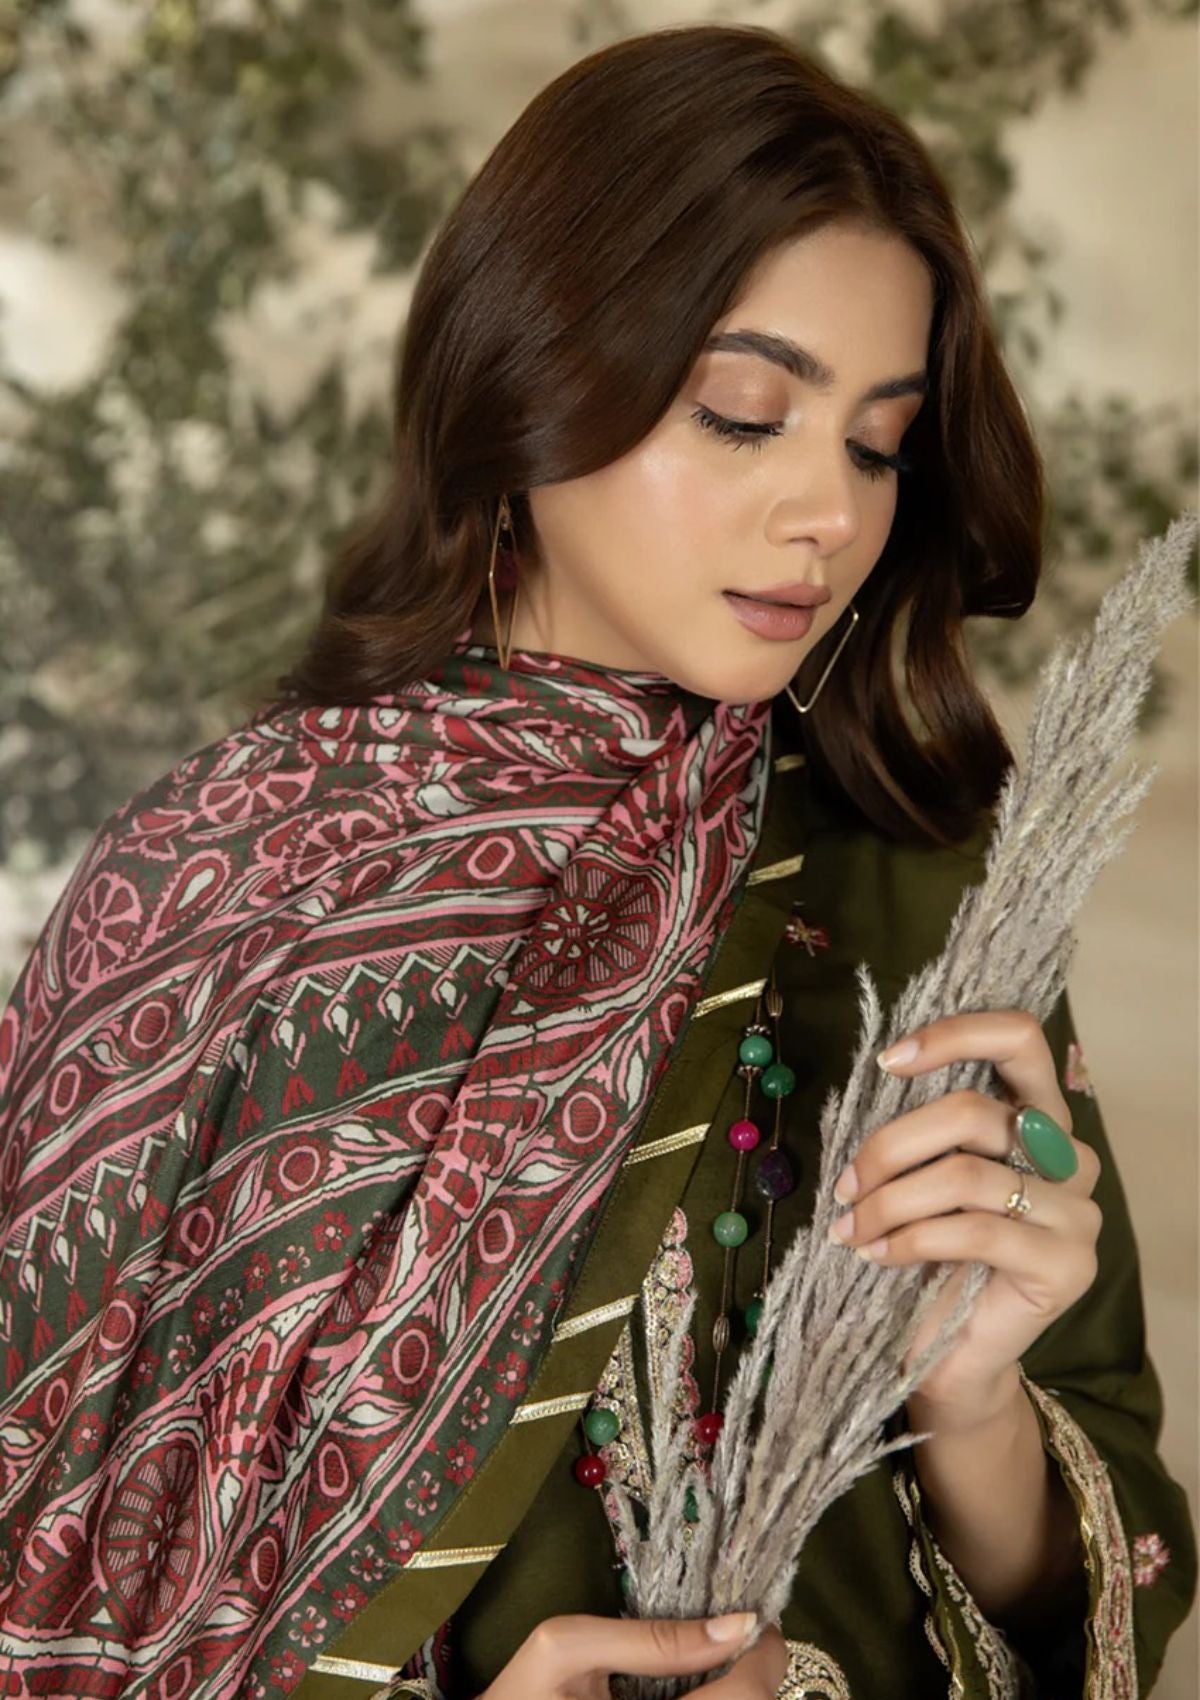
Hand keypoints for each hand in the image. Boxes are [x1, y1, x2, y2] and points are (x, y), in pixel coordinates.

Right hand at [476, 1609, 788, 1698]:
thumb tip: (734, 1623)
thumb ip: (653, 1638)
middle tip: (736, 1632)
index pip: (745, 1697)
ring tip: (714, 1656)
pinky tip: (694, 1685)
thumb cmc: (520, 1696)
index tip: (757, 1616)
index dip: (764, 1653)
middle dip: (754, 1671)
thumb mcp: (570, 1646)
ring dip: (737, 1691)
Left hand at [828, 1008, 1102, 1428]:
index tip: (888, 1061)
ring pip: (965, 1174)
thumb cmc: (930, 1254)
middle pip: (975, 1111)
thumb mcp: (923, 1174)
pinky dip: (911, 1238)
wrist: (949, 1353)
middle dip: (891, 1144)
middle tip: (847, 1184)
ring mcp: (1077, 1211)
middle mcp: (1070, 1155)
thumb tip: (881, 1075)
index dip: (955, 1035)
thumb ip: (924, 1127)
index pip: (1020, 1039)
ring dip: (890, 1200)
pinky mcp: (1066, 1264)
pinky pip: (974, 1231)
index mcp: (1038, 1117)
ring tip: (852, 1226)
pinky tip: (877, 1254)